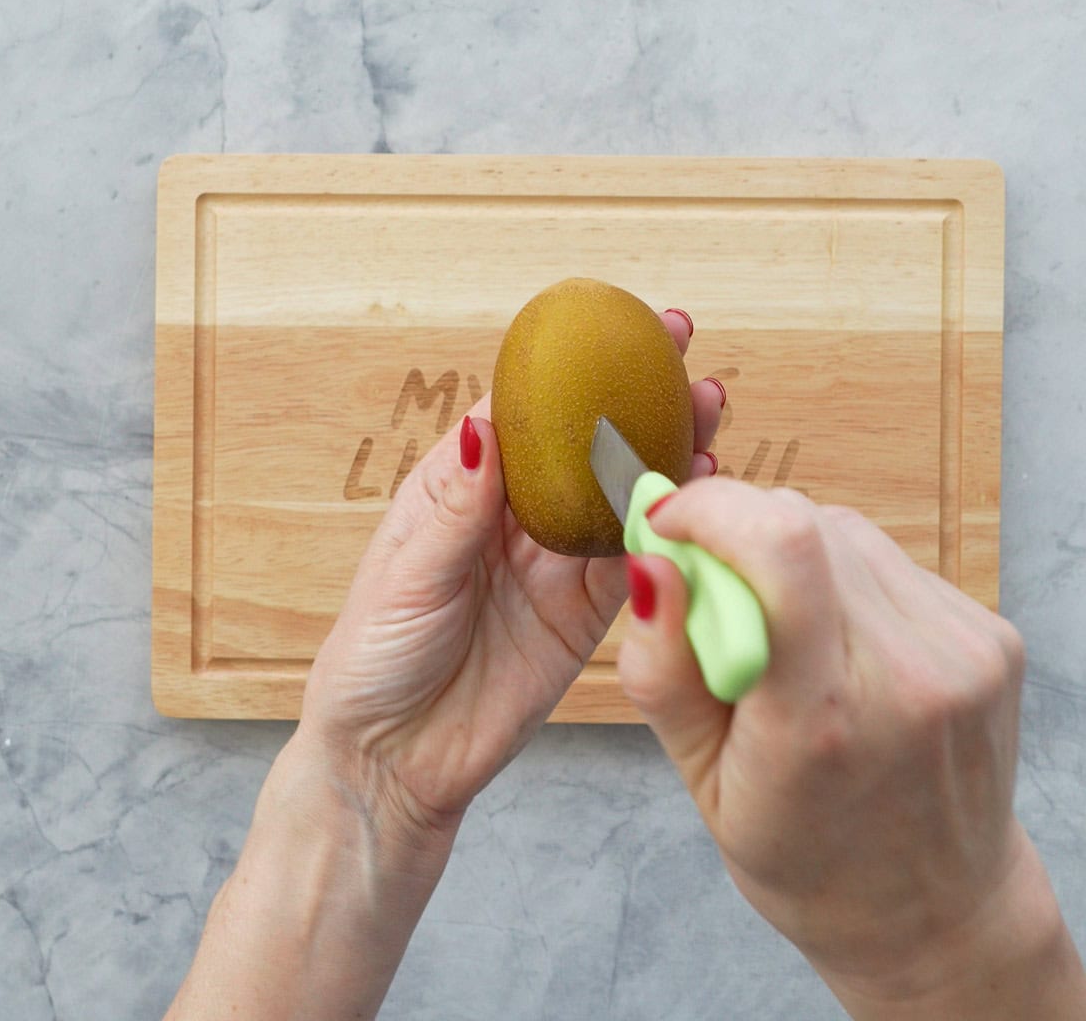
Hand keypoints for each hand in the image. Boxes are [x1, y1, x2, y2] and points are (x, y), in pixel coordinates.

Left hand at [299, 309, 723, 844]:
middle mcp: (515, 516)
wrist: (394, 759)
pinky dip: (667, 528)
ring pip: (620, 493)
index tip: (616, 327)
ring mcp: (554, 563)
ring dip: (665, 452)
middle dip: (636, 396)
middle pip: (586, 442)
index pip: (522, 411)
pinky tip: (701, 493)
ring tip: (710, 412)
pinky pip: (632, 562)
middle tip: (685, 353)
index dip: (570, 368)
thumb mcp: (405, 576)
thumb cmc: (375, 658)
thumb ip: (457, 510)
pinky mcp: (585, 614)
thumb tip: (485, 428)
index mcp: (461, 488)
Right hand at [618, 482, 1085, 1018]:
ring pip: (846, 528)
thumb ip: (664, 672)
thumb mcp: (702, 785)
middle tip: (720, 602)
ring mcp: (963, 651)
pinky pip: (889, 559)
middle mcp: (910, 674)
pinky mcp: (993, 635)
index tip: (669, 524)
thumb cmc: (809, 862)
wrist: (938, 913)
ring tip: (788, 635)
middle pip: (805, 522)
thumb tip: (652, 561)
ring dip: (793, 555)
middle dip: (739, 536)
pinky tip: (841, 642)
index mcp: (824, 721)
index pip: (781, 547)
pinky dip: (844, 578)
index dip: (712, 509)